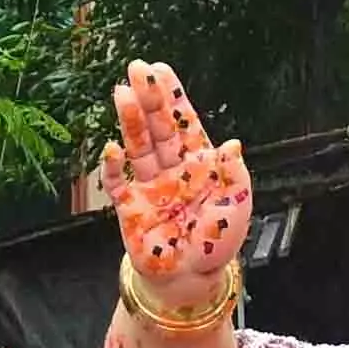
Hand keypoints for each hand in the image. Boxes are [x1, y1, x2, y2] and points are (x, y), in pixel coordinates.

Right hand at [95, 62, 252, 300]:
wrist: (191, 278)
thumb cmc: (216, 241)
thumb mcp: (236, 204)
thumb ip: (234, 174)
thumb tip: (232, 144)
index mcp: (197, 163)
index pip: (183, 122)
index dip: (171, 96)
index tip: (160, 70)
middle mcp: (170, 168)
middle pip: (157, 126)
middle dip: (147, 98)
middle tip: (137, 69)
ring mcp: (147, 186)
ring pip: (137, 146)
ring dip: (130, 121)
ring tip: (122, 94)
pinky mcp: (128, 208)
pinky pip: (116, 182)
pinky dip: (111, 166)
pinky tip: (112, 149)